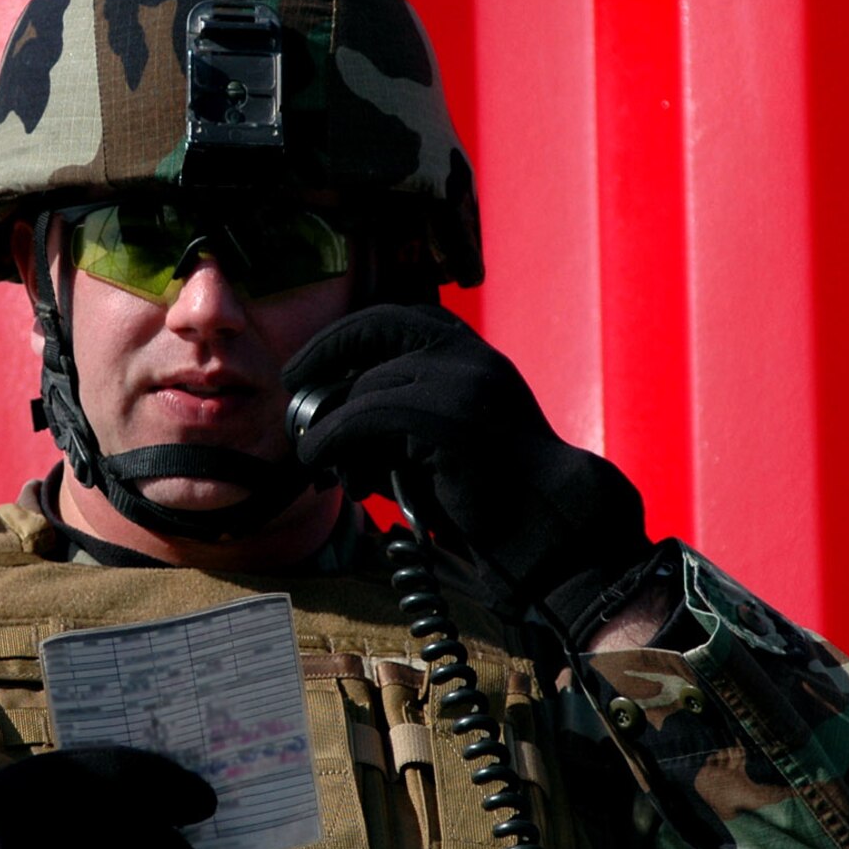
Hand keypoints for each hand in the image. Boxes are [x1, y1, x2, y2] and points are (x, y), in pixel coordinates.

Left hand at [282, 304, 649, 618]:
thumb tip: (334, 424)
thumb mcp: (452, 440)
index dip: (350, 334)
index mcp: (478, 360)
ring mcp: (460, 386)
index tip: (313, 360)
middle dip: (327, 358)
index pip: (403, 318)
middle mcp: (470, 360)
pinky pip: (363, 419)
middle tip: (295, 390)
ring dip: (336, 431)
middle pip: (376, 340)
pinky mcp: (444, 421)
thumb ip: (407, 419)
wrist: (553, 530)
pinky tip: (317, 461)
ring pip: (366, 390)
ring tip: (335, 473)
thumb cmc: (504, 500)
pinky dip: (329, 440)